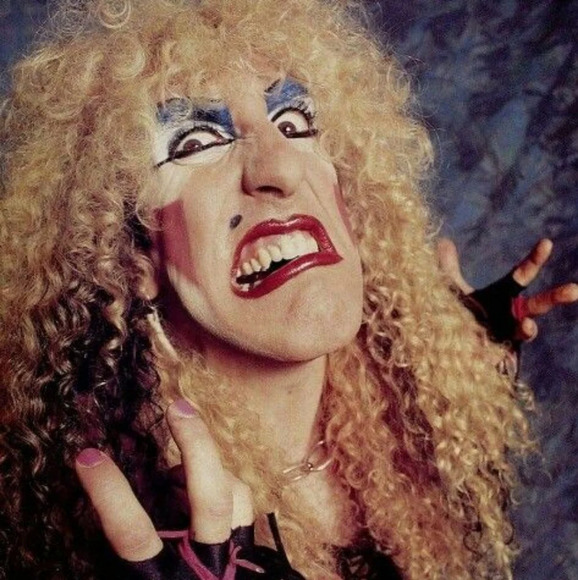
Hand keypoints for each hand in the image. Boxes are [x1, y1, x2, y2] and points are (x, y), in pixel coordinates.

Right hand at [76, 399, 254, 577]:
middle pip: (209, 499)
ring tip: (182, 458)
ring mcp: (234, 556)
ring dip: (210, 466)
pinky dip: (223, 483)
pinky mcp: (251, 551)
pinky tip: (200, 482)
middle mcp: (206, 565)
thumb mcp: (149, 577)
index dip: (111, 495)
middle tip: (179, 405)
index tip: (87, 456)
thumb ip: (137, 550)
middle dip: (197, 446)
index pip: (131, 536)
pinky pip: (245, 503)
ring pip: (237, 496)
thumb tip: (114, 507)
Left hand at [437, 238, 577, 341]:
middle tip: (575, 290)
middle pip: (538, 304)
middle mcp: (510, 314)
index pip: (521, 275)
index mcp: (502, 295)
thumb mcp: (450, 290)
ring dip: (528, 330)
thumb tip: (443, 241)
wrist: (448, 348)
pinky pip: (504, 354)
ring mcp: (506, 336)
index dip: (534, 260)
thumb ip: (448, 268)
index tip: (546, 243)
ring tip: (527, 327)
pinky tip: (496, 353)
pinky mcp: (497, 355)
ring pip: (526, 332)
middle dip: (556, 297)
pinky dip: (501, 353)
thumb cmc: (457, 316)